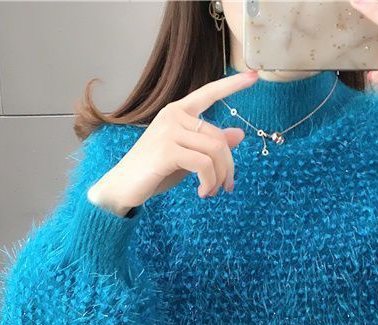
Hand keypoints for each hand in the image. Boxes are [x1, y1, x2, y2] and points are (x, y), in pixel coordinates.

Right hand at [88, 69, 260, 214]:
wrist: (123, 187)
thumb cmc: (154, 171)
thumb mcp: (188, 157)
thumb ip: (210, 145)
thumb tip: (239, 134)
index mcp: (178, 112)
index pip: (209, 93)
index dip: (232, 85)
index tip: (254, 76)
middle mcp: (173, 115)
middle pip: (219, 137)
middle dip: (228, 167)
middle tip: (227, 187)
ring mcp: (169, 131)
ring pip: (215, 151)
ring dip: (220, 177)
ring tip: (212, 192)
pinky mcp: (167, 151)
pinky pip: (204, 165)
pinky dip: (209, 182)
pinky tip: (203, 193)